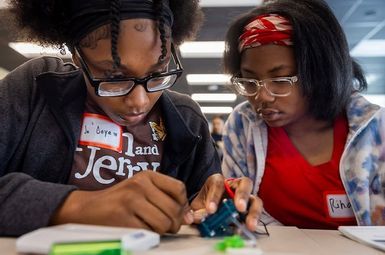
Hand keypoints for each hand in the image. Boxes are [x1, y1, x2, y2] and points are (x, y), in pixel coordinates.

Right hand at [50, 171, 192, 233]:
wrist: (86, 209)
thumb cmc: (119, 200)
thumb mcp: (142, 190)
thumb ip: (165, 198)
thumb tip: (189, 217)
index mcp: (146, 176)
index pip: (179, 189)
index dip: (183, 204)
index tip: (179, 212)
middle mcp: (139, 185)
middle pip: (174, 209)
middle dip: (175, 222)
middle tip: (168, 226)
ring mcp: (130, 202)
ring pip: (164, 223)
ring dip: (163, 231)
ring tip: (154, 227)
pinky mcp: (123, 219)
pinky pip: (149, 232)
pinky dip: (150, 235)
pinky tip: (141, 229)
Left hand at [190, 175, 262, 231]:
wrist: (208, 210)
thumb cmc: (204, 204)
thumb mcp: (197, 207)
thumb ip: (197, 212)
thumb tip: (198, 218)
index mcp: (218, 181)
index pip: (218, 184)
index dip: (214, 196)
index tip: (211, 210)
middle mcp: (234, 186)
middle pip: (244, 184)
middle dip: (242, 195)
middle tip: (239, 208)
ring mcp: (245, 197)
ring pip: (255, 199)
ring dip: (254, 211)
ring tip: (250, 225)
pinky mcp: (250, 209)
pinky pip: (256, 213)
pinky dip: (254, 221)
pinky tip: (249, 229)